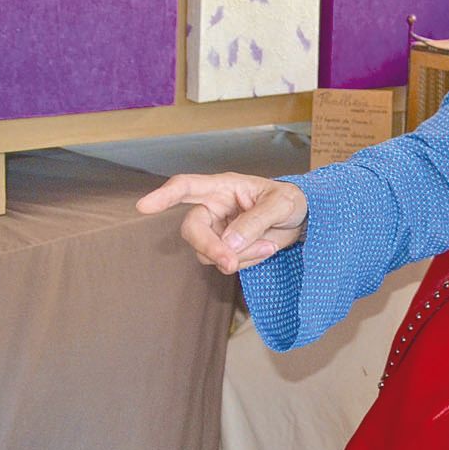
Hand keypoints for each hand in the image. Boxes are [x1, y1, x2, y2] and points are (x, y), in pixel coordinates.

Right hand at [136, 172, 308, 273]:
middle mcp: (215, 208)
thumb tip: (228, 243)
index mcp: (223, 187)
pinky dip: (247, 261)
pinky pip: (226, 262)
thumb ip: (255, 222)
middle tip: (229, 262)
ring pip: (209, 252)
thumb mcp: (281, 204)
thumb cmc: (291, 201)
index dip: (164, 196)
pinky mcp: (226, 248)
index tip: (144, 207)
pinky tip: (267, 249)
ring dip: (239, 256)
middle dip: (209, 247)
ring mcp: (218, 230)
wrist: (303, 219)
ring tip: (269, 245)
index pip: (186, 187)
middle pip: (192, 230)